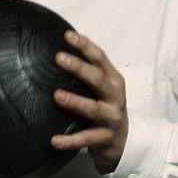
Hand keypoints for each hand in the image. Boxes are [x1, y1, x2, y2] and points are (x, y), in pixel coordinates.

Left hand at [50, 31, 128, 173]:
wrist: (123, 141)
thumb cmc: (107, 108)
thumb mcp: (103, 89)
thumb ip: (88, 74)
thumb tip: (57, 54)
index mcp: (114, 81)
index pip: (101, 59)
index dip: (85, 46)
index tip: (68, 36)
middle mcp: (115, 98)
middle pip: (98, 80)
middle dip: (80, 68)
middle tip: (59, 58)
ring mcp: (111, 119)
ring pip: (93, 109)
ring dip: (75, 102)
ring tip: (56, 95)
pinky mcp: (104, 138)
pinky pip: (85, 139)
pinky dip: (69, 140)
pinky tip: (54, 140)